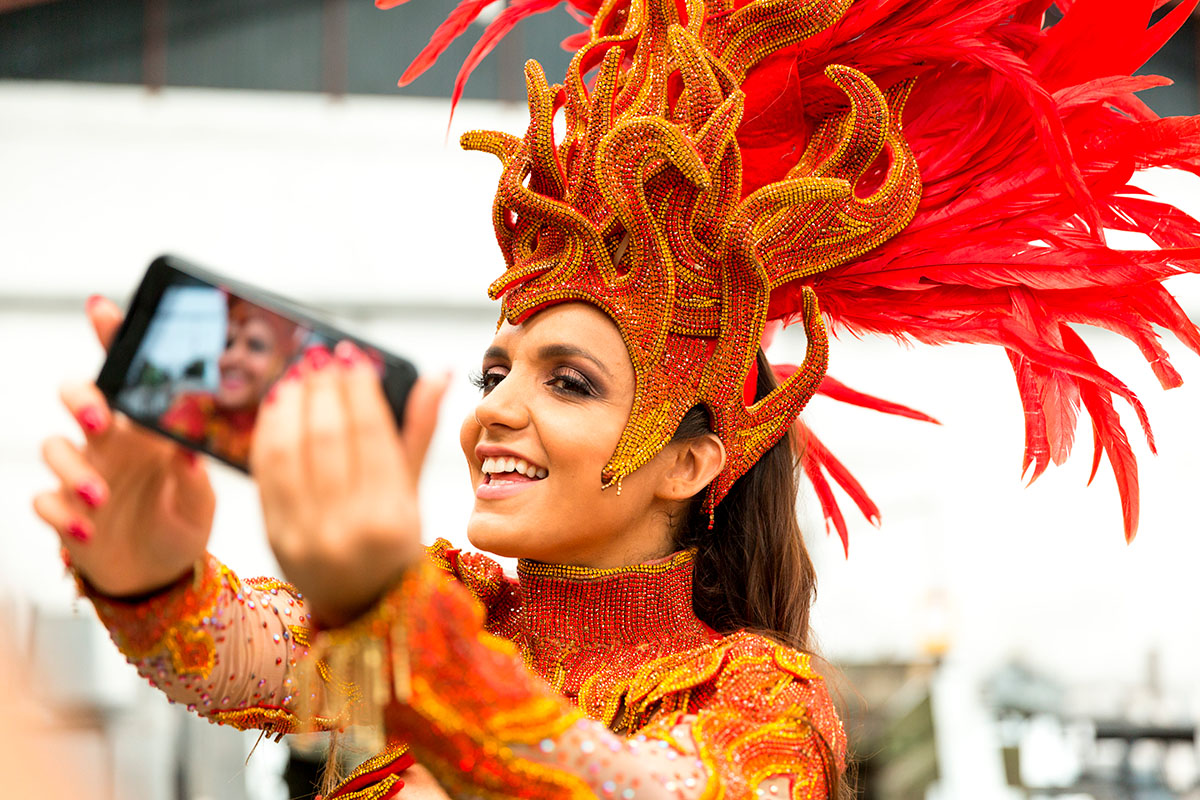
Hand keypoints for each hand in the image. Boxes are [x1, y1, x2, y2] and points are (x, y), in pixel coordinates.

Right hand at [33, 296, 215, 596]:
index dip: (110, 340)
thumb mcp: (201, 499)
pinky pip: (45, 500)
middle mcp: (111, 444)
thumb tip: (190, 451)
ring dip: (74, 469)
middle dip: (81, 399)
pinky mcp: (65, 511)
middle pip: (78, 398)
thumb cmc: (181, 523)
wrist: (160, 576)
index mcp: (147, 429)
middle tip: (100, 419)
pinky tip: (86, 529)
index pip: (127, 376)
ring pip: (55, 447)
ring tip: (102, 495)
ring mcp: (84, 474)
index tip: (102, 308)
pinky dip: (61, 512)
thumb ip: (194, 476)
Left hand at [251, 342, 447, 626]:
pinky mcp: (274, 535)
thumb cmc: (394, 543)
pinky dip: (269, 432)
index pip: (370, 435)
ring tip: (300, 377)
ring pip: (291, 450)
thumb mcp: (414, 492)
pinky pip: (265, 472)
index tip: (354, 359)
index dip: (358, 390)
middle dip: (323, 389)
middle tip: (323, 359)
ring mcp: (306, 534)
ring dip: (292, 403)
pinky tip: (278, 408)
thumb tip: (438, 373)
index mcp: (392, 517)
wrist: (362, 605)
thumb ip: (420, 430)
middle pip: (327, 437)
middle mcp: (347, 528)